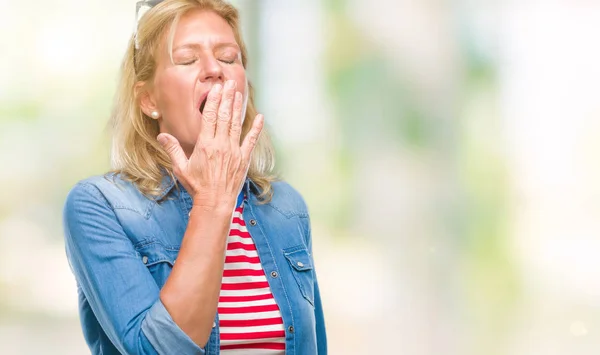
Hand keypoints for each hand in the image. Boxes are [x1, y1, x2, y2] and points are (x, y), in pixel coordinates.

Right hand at [157, 80, 263, 211]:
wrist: (215, 202)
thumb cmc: (197, 186)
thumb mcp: (181, 168)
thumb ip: (172, 149)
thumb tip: (161, 135)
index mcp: (205, 145)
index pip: (209, 117)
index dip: (213, 100)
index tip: (216, 88)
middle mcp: (221, 145)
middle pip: (224, 116)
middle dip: (227, 98)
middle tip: (229, 83)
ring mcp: (234, 151)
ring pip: (236, 124)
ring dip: (237, 107)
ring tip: (238, 93)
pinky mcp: (244, 159)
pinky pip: (251, 140)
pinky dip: (256, 128)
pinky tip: (260, 117)